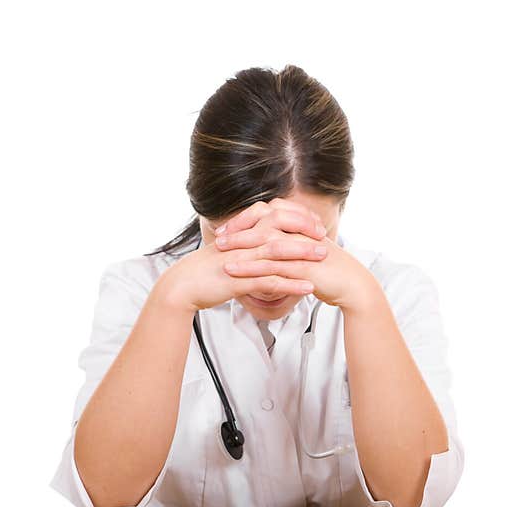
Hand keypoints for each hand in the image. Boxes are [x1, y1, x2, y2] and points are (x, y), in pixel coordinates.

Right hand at [156, 221, 327, 312]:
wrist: (181, 286)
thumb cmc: (204, 271)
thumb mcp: (228, 252)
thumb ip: (245, 246)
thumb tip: (261, 245)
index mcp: (241, 234)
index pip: (273, 218)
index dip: (296, 219)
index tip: (314, 224)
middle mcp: (243, 244)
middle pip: (279, 232)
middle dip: (304, 233)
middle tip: (325, 237)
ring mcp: (242, 262)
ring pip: (277, 254)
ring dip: (303, 255)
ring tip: (323, 258)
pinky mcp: (239, 281)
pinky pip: (269, 282)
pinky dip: (291, 284)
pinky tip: (307, 288)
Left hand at [214, 199, 380, 310]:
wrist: (353, 285)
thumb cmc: (329, 270)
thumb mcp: (308, 251)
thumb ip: (292, 243)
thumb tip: (273, 241)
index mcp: (300, 226)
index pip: (268, 213)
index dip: (246, 219)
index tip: (228, 228)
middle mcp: (300, 233)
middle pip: (264, 224)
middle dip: (238, 230)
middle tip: (218, 238)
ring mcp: (302, 249)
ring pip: (266, 244)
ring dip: (241, 248)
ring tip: (220, 254)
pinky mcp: (303, 268)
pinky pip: (273, 266)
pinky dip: (251, 269)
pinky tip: (235, 273)